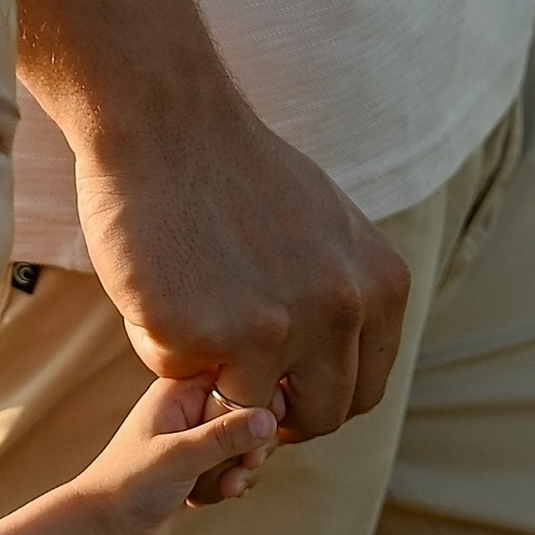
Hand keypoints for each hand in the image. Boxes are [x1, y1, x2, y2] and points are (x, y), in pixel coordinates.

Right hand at [72, 69, 411, 442]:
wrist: (166, 119)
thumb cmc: (231, 167)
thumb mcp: (325, 226)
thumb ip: (339, 293)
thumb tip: (326, 366)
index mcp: (379, 284)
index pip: (365, 387)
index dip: (315, 398)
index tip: (276, 386)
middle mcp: (341, 311)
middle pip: (320, 416)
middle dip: (274, 413)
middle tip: (229, 378)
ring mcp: (276, 329)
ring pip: (247, 409)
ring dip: (212, 378)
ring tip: (184, 320)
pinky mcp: (208, 336)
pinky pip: (178, 375)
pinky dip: (159, 344)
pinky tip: (154, 287)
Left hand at [72, 375, 276, 534]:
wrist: (105, 528)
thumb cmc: (129, 484)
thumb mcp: (180, 456)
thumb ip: (225, 436)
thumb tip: (270, 418)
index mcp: (179, 390)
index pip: (237, 373)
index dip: (259, 400)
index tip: (262, 431)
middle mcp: (190, 407)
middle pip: (250, 410)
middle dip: (254, 443)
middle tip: (246, 465)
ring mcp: (196, 437)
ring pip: (246, 441)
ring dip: (243, 467)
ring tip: (226, 487)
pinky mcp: (201, 464)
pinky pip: (235, 464)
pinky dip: (233, 481)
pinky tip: (216, 495)